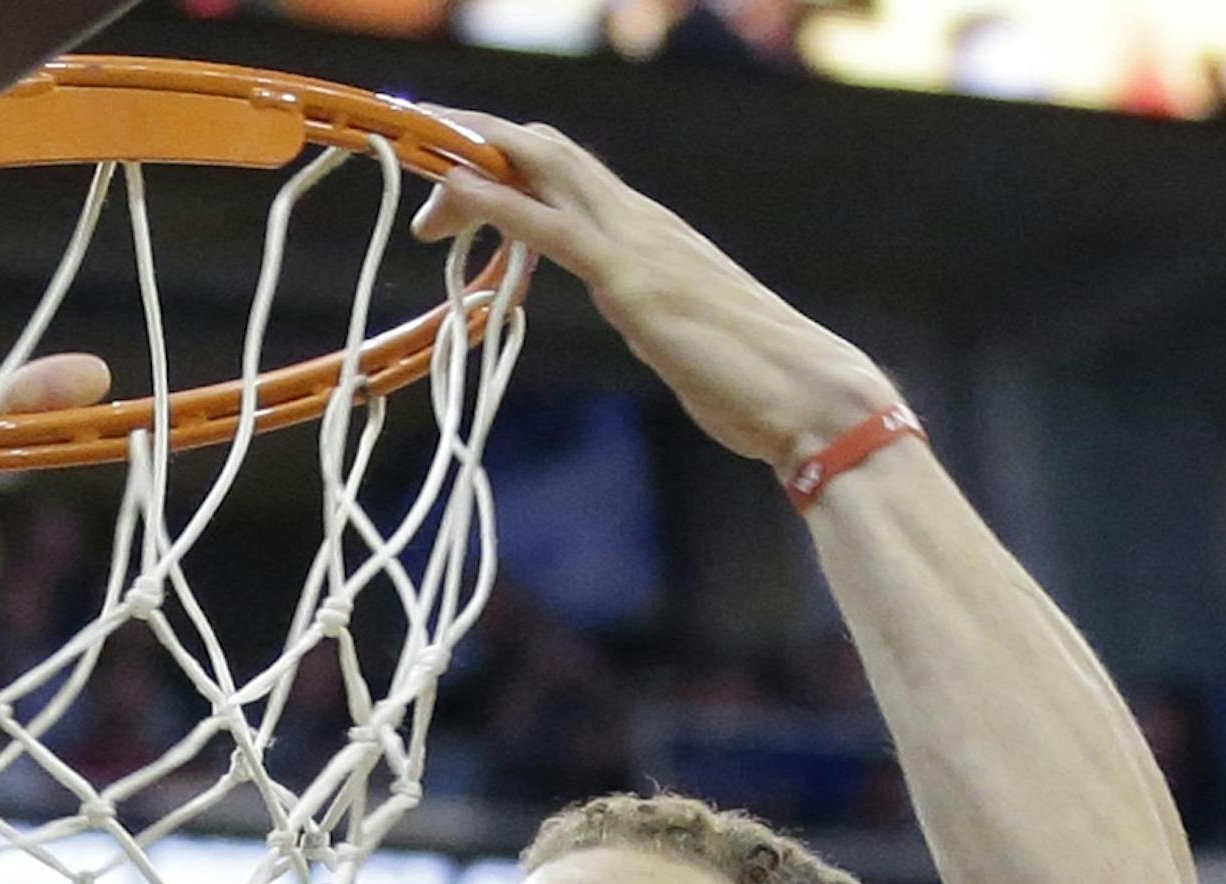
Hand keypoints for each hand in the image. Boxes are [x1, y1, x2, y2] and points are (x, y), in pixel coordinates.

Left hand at [412, 116, 893, 481]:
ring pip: (541, 164)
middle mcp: (641, 222)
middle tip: (414, 157)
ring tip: (414, 145)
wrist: (811, 399)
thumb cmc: (757, 383)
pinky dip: (493, 200)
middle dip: (473, 142)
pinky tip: (450, 192)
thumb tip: (646, 318)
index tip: (452, 176)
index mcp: (652, 232)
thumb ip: (657, 312)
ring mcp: (637, 245)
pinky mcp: (632, 283)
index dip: (507, 162)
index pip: (568, 173)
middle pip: (545, 149)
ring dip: (471, 152)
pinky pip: (549, 227)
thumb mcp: (688, 335)